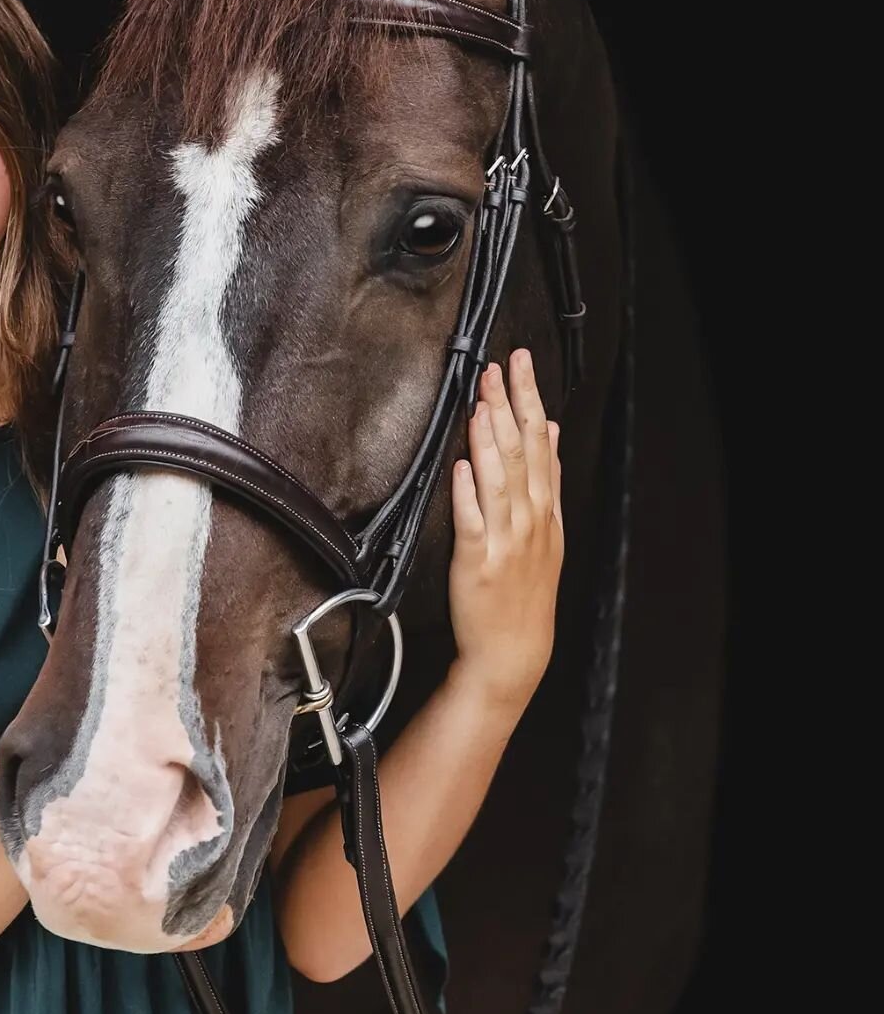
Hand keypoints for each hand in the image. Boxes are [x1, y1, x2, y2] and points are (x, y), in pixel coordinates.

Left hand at [448, 349, 563, 707]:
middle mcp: (529, 520)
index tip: (520, 365)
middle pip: (521, 452)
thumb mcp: (549, 531)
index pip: (541, 442)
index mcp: (546, 509)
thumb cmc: (527, 588)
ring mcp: (504, 540)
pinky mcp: (476, 561)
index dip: (530, 400)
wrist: (514, 648)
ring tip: (481, 402)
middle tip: (497, 367)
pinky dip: (467, 491)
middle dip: (509, 405)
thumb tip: (552, 430)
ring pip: (499, 480)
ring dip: (490, 438)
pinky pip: (471, 519)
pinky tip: (462, 463)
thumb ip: (549, 479)